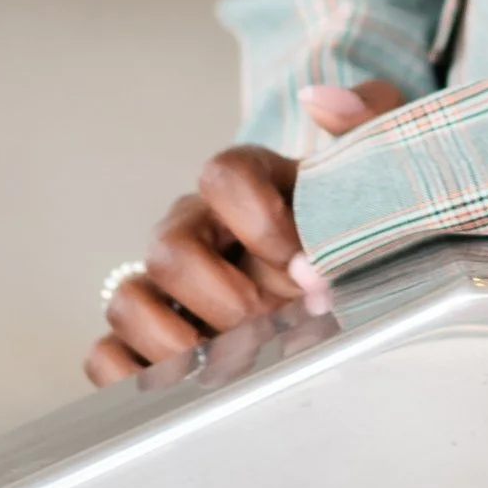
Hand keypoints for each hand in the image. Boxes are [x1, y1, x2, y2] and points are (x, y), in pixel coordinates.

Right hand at [82, 81, 407, 385]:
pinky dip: (130, 376)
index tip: (301, 257)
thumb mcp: (381, 169)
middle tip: (269, 320)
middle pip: (169, 247)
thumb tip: (318, 100)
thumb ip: (370, 116)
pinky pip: (106, 356)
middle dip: (220, 293)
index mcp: (248, 185)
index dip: (256, 216)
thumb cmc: (359, 225)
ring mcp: (167, 289)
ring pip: (127, 299)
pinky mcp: (149, 341)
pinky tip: (183, 387)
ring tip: (231, 362)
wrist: (353, 282)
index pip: (223, 173)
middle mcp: (196, 231)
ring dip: (175, 340)